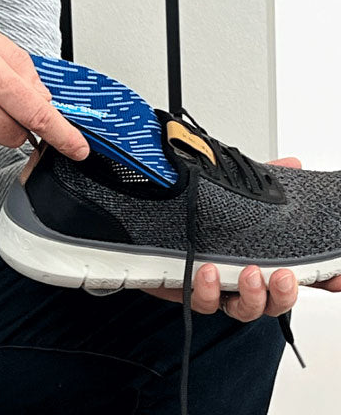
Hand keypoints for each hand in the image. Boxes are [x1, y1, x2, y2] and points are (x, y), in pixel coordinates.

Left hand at [142, 156, 340, 315]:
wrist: (150, 228)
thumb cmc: (198, 216)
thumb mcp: (234, 193)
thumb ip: (263, 183)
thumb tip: (291, 163)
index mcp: (261, 257)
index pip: (300, 275)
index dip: (322, 280)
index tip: (336, 278)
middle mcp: (243, 278)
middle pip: (278, 300)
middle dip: (286, 293)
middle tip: (283, 276)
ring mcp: (220, 288)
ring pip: (247, 309)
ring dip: (253, 296)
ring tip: (249, 274)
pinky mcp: (191, 292)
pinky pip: (204, 303)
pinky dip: (208, 292)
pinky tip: (207, 273)